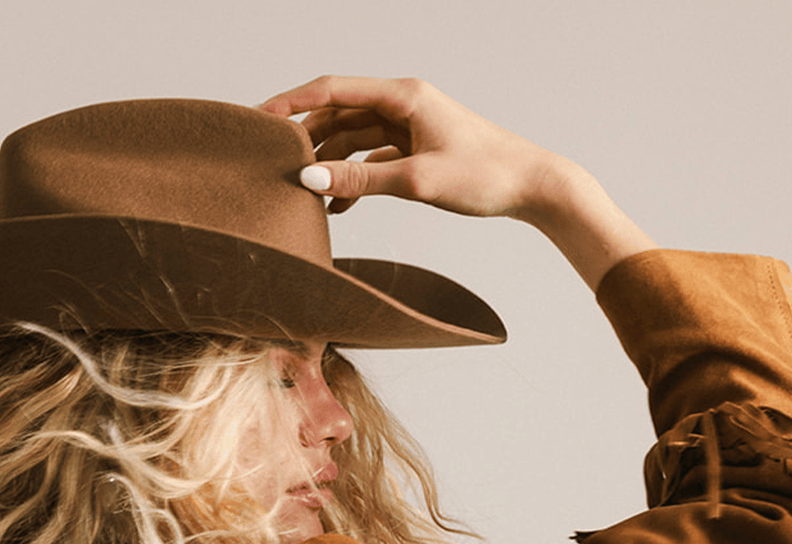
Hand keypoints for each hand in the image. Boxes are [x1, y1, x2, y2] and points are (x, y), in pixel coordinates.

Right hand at [260, 75, 656, 290]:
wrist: (531, 186)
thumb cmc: (484, 176)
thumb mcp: (417, 181)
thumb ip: (361, 180)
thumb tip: (309, 179)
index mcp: (403, 96)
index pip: (333, 89)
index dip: (292, 102)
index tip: (259, 118)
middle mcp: (403, 104)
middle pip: (338, 112)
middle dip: (305, 136)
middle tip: (272, 161)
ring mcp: (409, 127)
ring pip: (352, 138)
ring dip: (327, 162)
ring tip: (300, 190)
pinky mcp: (416, 151)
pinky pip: (371, 160)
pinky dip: (352, 179)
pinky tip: (336, 206)